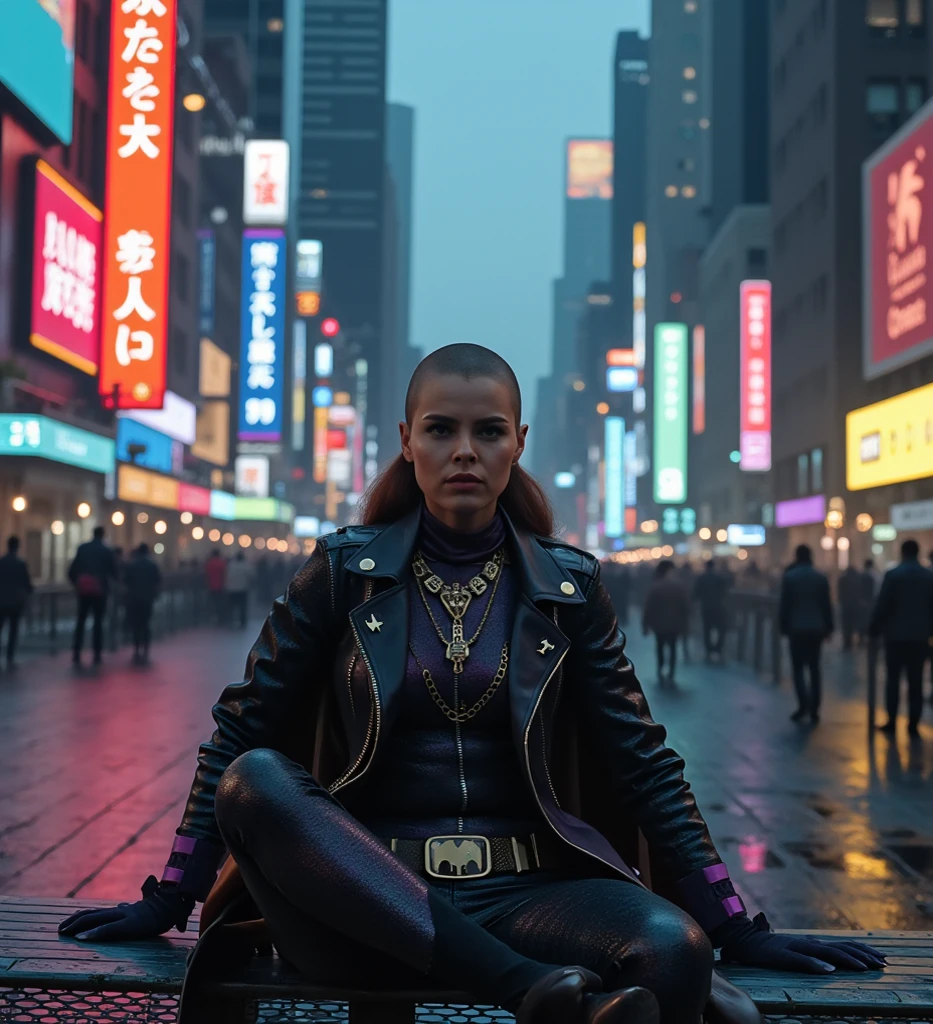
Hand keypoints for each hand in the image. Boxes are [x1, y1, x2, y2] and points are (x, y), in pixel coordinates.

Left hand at [58, 876, 194, 941]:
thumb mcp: (152, 901)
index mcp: (123, 909)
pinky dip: (94, 933)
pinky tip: (82, 938)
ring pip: (96, 920)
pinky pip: (109, 929)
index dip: (81, 916)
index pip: (97, 911)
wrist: (178, 903)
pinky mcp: (131, 925)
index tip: (68, 923)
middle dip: (73, 921)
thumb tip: (150, 880)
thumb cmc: (167, 905)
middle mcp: (121, 911)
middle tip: (59, 929)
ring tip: (63, 933)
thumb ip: (147, 892)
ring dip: (77, 926)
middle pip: (92, 914)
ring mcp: (125, 917)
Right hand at [719, 913, 885, 973]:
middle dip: (863, 956)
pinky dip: (816, 964)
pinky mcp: (782, 954)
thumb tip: (833, 963)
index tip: (882, 958)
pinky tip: (828, 969)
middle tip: (883, 964)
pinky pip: (801, 960)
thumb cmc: (770, 948)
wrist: (743, 938)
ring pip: (826, 952)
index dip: (863, 950)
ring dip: (847, 959)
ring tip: (864, 968)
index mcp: (812, 943)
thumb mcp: (796, 951)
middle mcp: (808, 942)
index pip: (843, 944)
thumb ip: (812, 954)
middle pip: (840, 948)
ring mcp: (795, 947)